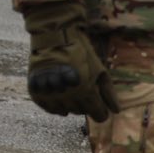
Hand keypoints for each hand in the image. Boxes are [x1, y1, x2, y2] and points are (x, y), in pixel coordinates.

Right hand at [22, 1, 117, 121]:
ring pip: (66, 111)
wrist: (54, 38)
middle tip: (84, 92)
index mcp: (86, 91)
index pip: (98, 115)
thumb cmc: (81, 53)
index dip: (101, 112)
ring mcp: (51, 94)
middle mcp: (68, 96)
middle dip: (86, 105)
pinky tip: (60, 97)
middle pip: (82, 112)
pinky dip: (55, 106)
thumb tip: (116, 111)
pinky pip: (49, 108)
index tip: (101, 108)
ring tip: (72, 92)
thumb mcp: (100, 70)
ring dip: (71, 105)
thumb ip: (109, 93)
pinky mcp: (38, 91)